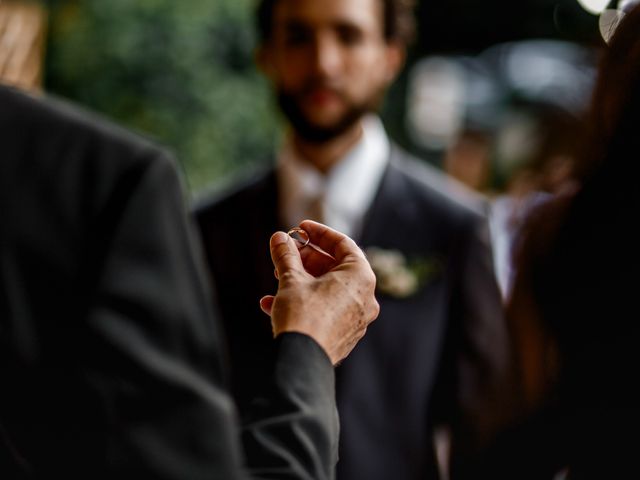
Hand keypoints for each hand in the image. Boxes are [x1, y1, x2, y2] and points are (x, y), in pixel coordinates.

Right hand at [260, 220, 378, 364]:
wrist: (302, 362)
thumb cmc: (302, 316)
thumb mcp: (291, 279)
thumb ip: (286, 255)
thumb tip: (279, 238)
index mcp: (360, 277)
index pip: (343, 244)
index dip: (319, 233)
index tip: (300, 228)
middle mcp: (365, 297)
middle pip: (335, 267)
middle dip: (306, 258)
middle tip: (286, 253)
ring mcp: (357, 318)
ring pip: (328, 289)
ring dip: (301, 280)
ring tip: (277, 277)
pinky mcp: (344, 335)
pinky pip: (326, 309)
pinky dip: (305, 301)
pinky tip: (273, 304)